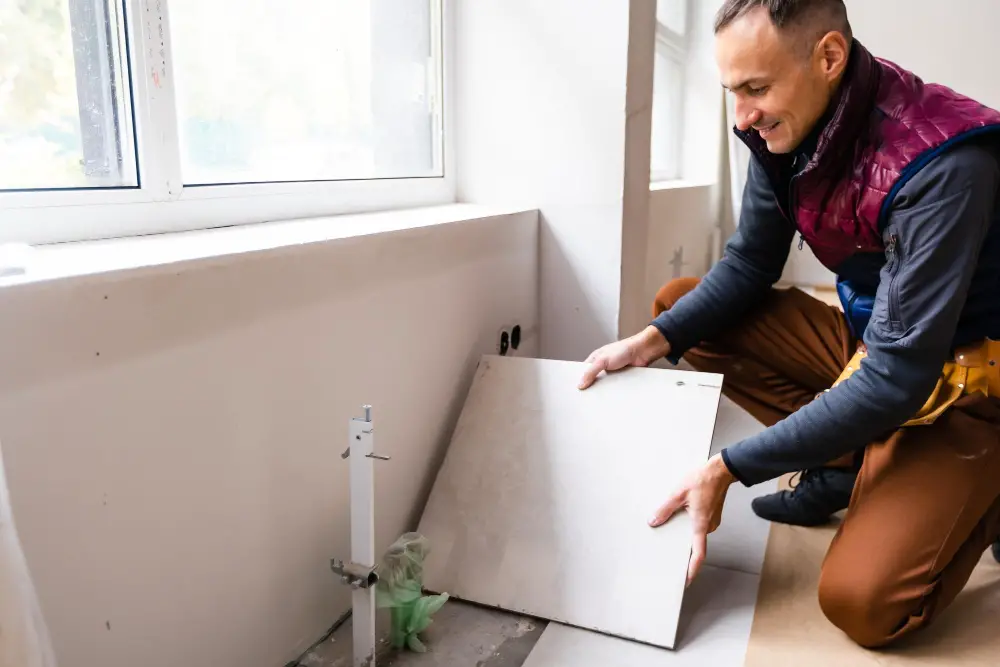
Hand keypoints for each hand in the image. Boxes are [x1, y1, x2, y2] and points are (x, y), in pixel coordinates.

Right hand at [578, 326, 670, 389]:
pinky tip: (613, 396)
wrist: (643, 352)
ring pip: (605, 386)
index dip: (580, 380)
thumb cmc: (624, 349)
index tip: (577, 391)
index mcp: (595, 359)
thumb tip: (581, 384)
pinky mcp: (622, 379)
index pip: (584, 372)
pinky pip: (616, 388)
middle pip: (594, 381)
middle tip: (588, 398)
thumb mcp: (602, 360)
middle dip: (592, 388)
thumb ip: (591, 372)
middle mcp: (603, 367)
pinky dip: (615, 391)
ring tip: (600, 399)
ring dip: (605, 390)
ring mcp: (613, 373)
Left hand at [649, 454, 734, 586]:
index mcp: (701, 524)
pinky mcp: (711, 515)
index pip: (699, 554)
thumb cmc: (703, 480)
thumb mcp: (678, 494)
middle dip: (683, 551)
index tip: (686, 580)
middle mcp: (709, 526)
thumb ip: (665, 509)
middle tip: (669, 558)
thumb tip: (653, 521)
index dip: (693, 569)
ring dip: (685, 536)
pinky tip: (680, 519)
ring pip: (696, 534)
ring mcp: (712, 521)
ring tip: (670, 534)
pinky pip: (699, 526)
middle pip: (696, 544)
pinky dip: (689, 527)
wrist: (720, 470)